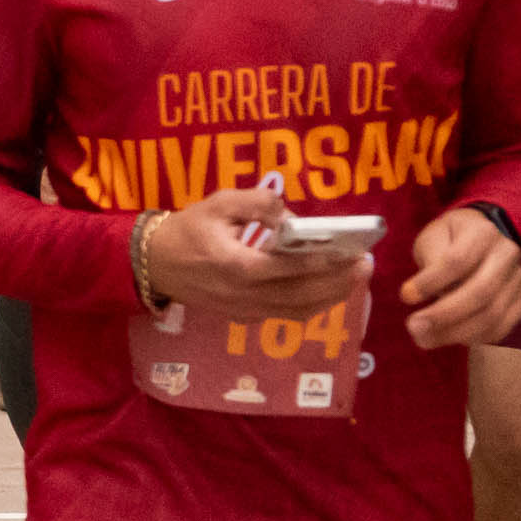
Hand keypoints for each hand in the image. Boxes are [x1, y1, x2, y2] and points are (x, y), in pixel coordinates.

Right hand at [141, 190, 372, 320]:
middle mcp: (245, 295)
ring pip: (299, 312)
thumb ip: (258, 203)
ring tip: (354, 280)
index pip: (290, 269)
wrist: (155, 264)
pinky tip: (327, 291)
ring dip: (331, 298)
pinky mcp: (245, 318)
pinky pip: (286, 316)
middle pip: (303, 296)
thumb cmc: (188, 229)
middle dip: (338, 283)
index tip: (351, 252)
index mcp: (238, 266)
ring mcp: (245, 311)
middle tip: (364, 266)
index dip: (324, 263)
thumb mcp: (218, 203)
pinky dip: (312, 306)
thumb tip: (292, 217)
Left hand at [400, 204, 520, 349]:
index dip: (431, 282)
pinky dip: (474, 337)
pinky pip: (501, 327)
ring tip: (425, 339)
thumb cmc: (450, 239)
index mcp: (483, 233)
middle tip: (414, 327)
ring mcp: (520, 278)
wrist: (483, 238)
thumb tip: (432, 296)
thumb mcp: (433, 238)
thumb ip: (432, 261)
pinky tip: (448, 337)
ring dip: (455, 333)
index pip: (458, 261)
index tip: (405, 296)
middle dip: (444, 315)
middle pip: (480, 293)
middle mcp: (507, 254)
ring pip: (492, 315)